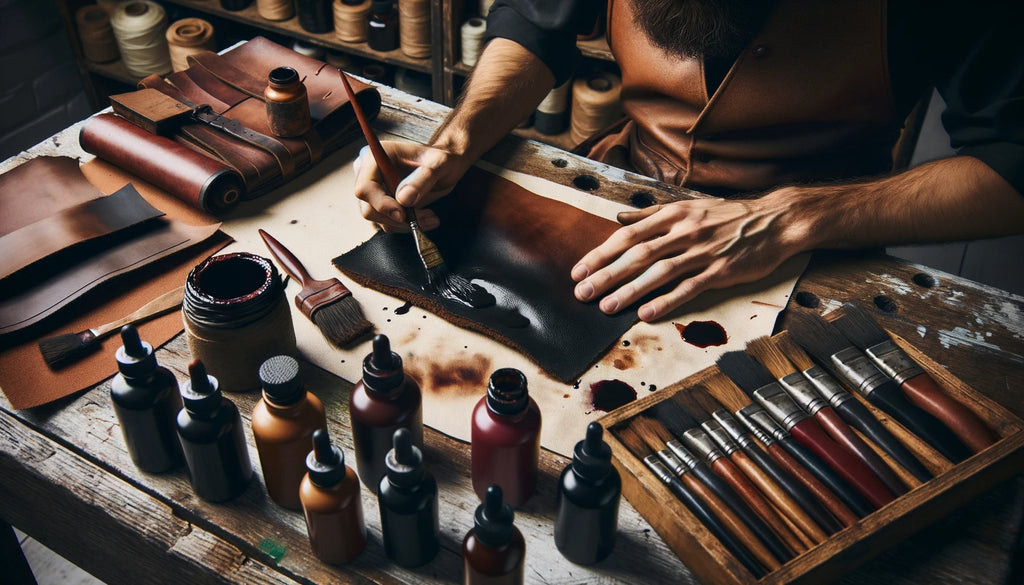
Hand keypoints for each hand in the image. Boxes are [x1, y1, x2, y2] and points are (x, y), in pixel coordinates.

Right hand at [352, 140, 471, 231]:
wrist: (443, 166)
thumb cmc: (439, 159)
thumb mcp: (437, 165)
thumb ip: (421, 180)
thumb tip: (403, 199)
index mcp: (376, 157)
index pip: (365, 187)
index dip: (381, 204)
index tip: (403, 214)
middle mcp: (368, 174)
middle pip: (369, 208)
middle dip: (397, 218)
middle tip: (425, 216)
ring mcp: (373, 190)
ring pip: (378, 219)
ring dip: (405, 224)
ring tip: (430, 217)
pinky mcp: (381, 204)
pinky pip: (387, 223)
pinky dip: (406, 225)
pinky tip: (425, 218)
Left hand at [570, 196, 801, 321]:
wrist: (776, 221)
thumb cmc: (729, 216)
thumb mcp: (688, 207)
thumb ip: (652, 215)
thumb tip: (619, 217)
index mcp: (673, 215)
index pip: (628, 235)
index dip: (601, 253)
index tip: (579, 270)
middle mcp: (685, 231)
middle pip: (637, 254)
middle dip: (606, 275)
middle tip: (582, 292)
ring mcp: (703, 251)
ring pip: (659, 272)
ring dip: (630, 290)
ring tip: (607, 306)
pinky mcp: (721, 271)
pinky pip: (689, 288)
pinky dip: (666, 300)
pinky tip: (646, 313)